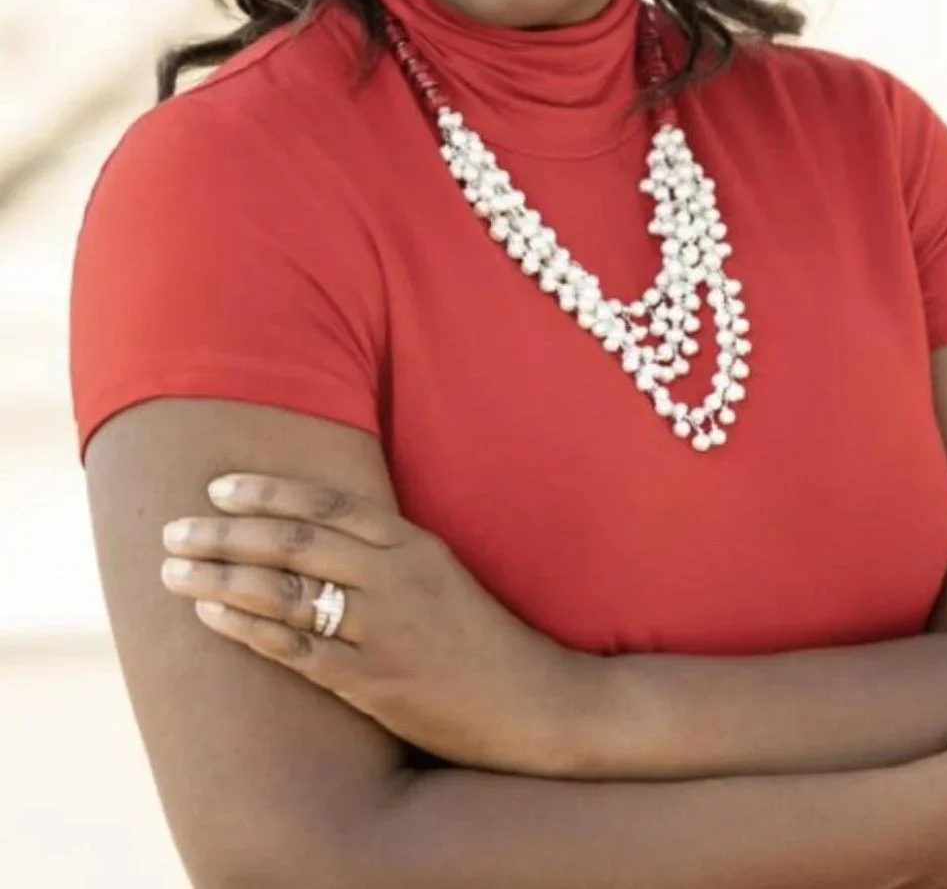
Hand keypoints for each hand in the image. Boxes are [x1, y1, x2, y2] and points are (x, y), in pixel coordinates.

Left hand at [160, 472, 588, 774]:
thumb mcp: (440, 571)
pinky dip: (248, 629)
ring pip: (286, 594)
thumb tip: (313, 530)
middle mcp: (395, 579)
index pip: (327, 505)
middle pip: (294, 544)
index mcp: (413, 544)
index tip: (218, 486)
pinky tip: (211, 615)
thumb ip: (383, 550)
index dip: (268, 492)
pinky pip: (296, 650)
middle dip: (226, 533)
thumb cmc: (481, 636)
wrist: (532, 702)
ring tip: (173, 570)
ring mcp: (383, 631)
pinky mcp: (374, 682)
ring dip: (221, 578)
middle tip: (175, 528)